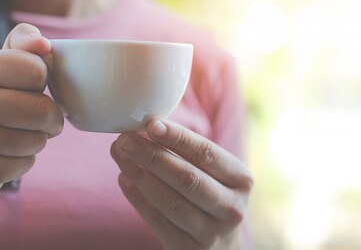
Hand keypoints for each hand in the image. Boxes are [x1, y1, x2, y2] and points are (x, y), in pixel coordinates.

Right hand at [0, 23, 63, 196]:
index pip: (37, 70)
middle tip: (29, 118)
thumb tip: (43, 44)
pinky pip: (26, 163)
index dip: (41, 82)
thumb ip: (22, 42)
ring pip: (38, 139)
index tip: (25, 87)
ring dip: (35, 140)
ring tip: (9, 136)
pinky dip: (21, 161)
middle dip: (48, 117)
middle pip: (42, 108)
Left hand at [110, 120, 252, 249]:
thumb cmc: (209, 194)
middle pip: (188, 178)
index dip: (178, 138)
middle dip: (152, 156)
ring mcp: (212, 234)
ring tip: (120, 155)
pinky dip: (138, 198)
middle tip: (125, 139)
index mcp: (240, 179)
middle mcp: (232, 207)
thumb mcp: (212, 173)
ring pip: (170, 202)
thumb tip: (144, 127)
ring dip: (140, 175)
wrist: (220, 245)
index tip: (151, 124)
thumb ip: (185, 151)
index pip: (207, 153)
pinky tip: (123, 178)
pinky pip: (157, 223)